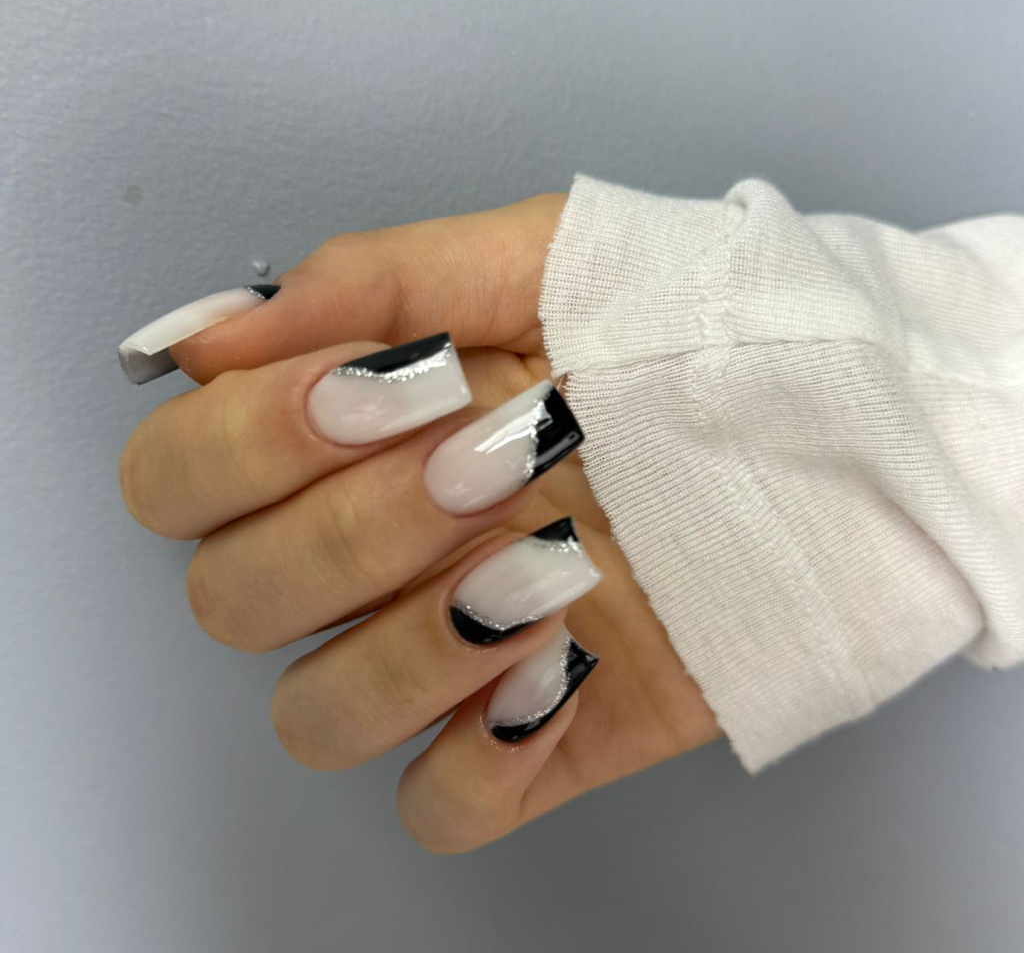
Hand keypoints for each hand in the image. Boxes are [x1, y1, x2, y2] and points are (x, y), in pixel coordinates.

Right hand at [119, 192, 720, 851]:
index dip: (245, 441)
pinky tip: (567, 663)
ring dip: (412, 643)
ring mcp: (456, 654)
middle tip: (496, 458)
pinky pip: (441, 809)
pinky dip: (481, 753)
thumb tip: (209, 331)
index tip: (373, 389)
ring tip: (547, 562)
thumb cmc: (700, 328)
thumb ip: (376, 279)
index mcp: (359, 435)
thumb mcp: (543, 258)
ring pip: (315, 716)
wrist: (851, 425)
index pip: (181, 476)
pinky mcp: (543, 737)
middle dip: (353, 530)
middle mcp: (382, 551)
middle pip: (234, 600)